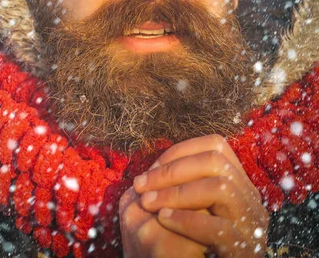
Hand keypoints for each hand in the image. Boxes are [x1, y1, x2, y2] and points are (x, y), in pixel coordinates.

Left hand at [131, 134, 268, 256]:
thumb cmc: (191, 248)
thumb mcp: (191, 211)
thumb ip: (184, 187)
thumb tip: (149, 173)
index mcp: (239, 185)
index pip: (215, 146)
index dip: (181, 151)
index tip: (151, 168)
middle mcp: (251, 200)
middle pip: (216, 162)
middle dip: (173, 169)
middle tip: (141, 184)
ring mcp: (252, 226)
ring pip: (221, 189)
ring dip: (178, 192)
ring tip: (148, 202)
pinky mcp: (245, 250)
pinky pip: (220, 228)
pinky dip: (188, 220)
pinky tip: (164, 219)